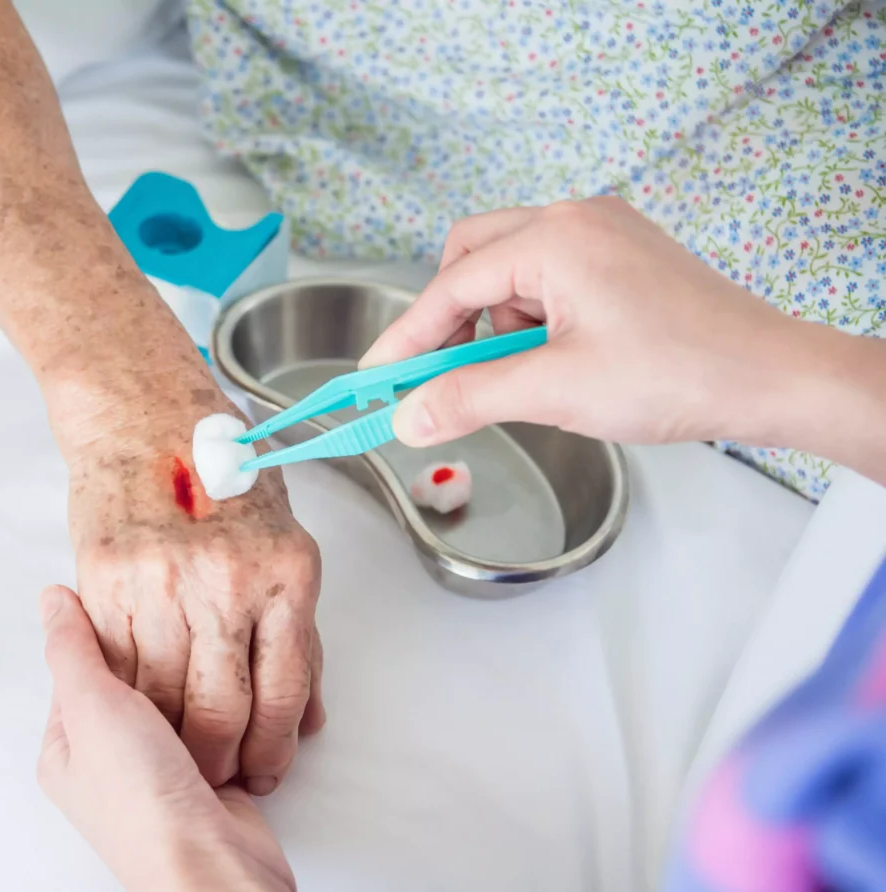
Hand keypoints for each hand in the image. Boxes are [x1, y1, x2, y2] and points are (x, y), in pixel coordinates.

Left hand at [37, 585, 295, 891]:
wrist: (211, 869)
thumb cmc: (142, 799)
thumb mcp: (94, 708)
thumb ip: (74, 649)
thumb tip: (50, 600)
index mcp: (69, 746)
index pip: (84, 667)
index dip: (113, 631)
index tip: (145, 596)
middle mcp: (112, 760)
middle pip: (138, 683)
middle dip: (167, 655)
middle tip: (193, 618)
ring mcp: (163, 771)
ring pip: (184, 702)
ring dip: (206, 683)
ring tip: (226, 651)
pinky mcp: (211, 778)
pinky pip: (221, 726)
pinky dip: (234, 710)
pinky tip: (248, 688)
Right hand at [61, 377, 323, 797]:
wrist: (150, 425)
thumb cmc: (227, 486)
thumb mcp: (287, 551)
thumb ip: (302, 639)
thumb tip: (310, 718)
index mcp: (288, 576)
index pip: (284, 691)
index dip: (274, 749)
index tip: (266, 772)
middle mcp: (228, 583)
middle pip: (223, 710)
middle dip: (224, 763)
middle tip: (222, 778)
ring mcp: (165, 583)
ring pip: (166, 700)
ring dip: (173, 744)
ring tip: (182, 759)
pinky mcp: (109, 581)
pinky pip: (119, 667)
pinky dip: (130, 703)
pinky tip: (141, 717)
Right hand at [361, 199, 812, 449]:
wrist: (768, 379)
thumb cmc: (678, 372)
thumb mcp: (554, 390)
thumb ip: (468, 397)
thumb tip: (409, 415)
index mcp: (555, 238)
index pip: (451, 284)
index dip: (407, 337)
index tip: (377, 377)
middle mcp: (576, 221)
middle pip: (473, 259)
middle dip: (450, 321)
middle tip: (440, 377)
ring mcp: (604, 237)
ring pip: (512, 275)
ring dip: (497, 329)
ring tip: (523, 380)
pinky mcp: (621, 262)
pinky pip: (551, 284)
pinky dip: (533, 326)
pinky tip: (553, 366)